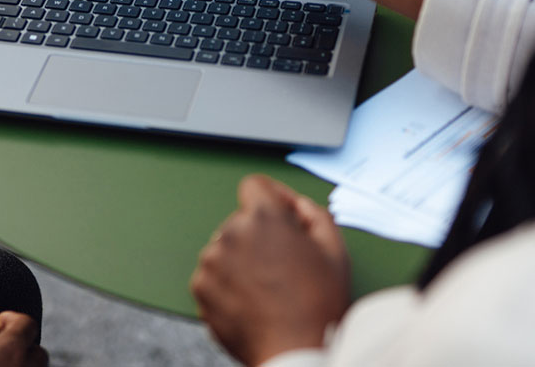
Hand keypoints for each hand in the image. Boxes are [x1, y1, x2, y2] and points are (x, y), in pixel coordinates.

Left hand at [191, 175, 351, 366]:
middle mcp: (231, 233)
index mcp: (263, 218)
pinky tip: (253, 302)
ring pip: (227, 249)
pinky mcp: (201, 289)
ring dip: (244, 261)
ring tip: (269, 290)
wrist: (295, 353)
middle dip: (261, 236)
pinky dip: (229, 284)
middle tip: (285, 266)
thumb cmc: (318, 306)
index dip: (272, 197)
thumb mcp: (334, 250)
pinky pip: (214, 276)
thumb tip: (296, 206)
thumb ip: (314, 213)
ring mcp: (212, 262)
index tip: (281, 216)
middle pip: (243, 222)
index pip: (255, 185)